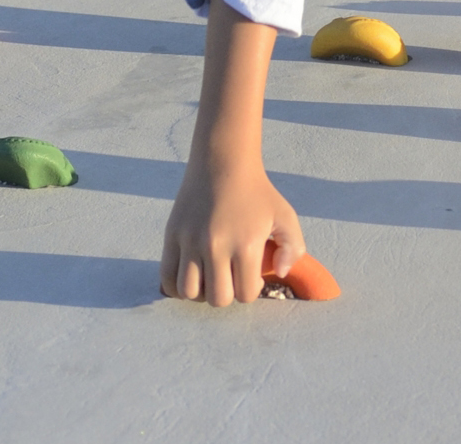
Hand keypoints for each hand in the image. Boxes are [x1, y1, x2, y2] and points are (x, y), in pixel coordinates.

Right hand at [161, 156, 304, 306]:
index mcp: (245, 244)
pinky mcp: (171, 235)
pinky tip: (192, 275)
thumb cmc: (257, 191)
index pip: (245, 294)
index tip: (252, 275)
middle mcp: (215, 246)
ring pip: (189, 292)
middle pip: (217, 299)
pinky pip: (167, 277)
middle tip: (231, 276)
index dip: (251, 289)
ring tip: (210, 276)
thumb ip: (293, 248)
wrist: (223, 162)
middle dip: (227, 294)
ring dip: (201, 292)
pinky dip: (177, 286)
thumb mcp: (285, 215)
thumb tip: (280, 273)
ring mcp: (190, 241)